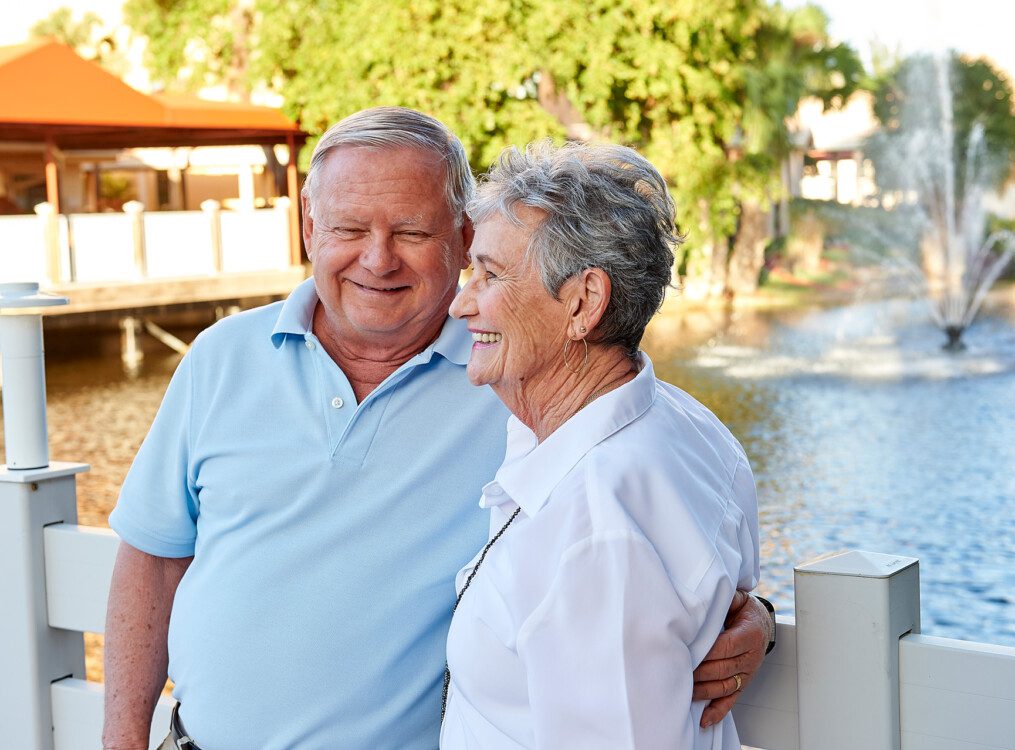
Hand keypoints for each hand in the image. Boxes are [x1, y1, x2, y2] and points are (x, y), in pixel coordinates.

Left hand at [692, 590, 770, 727]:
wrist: (762, 623)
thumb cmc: (743, 609)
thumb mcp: (737, 598)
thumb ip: (723, 599)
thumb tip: (703, 595)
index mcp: (750, 634)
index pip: (726, 646)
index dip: (706, 652)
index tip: (686, 653)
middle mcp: (751, 656)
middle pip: (723, 668)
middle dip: (699, 672)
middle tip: (677, 672)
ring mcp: (748, 672)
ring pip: (725, 686)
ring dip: (704, 691)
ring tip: (684, 692)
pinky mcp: (743, 682)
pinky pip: (731, 699)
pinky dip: (718, 711)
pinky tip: (704, 719)